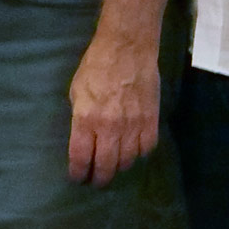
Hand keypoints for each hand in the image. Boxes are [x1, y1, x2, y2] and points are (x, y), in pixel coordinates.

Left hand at [66, 30, 163, 185]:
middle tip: (96, 180)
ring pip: (128, 160)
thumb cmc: (96, 66)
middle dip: (99, 178)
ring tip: (114, 165)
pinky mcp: (151, 120)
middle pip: (105, 166)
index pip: (80, 157)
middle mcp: (110, 127)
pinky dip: (140, 153)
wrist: (128, 48)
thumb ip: (80, 118)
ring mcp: (133, 125)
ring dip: (119, 166)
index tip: (77, 177)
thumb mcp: (77, 92)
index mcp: (86, 119)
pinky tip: (133, 150)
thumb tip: (84, 139)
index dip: (78, 172)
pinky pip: (147, 148)